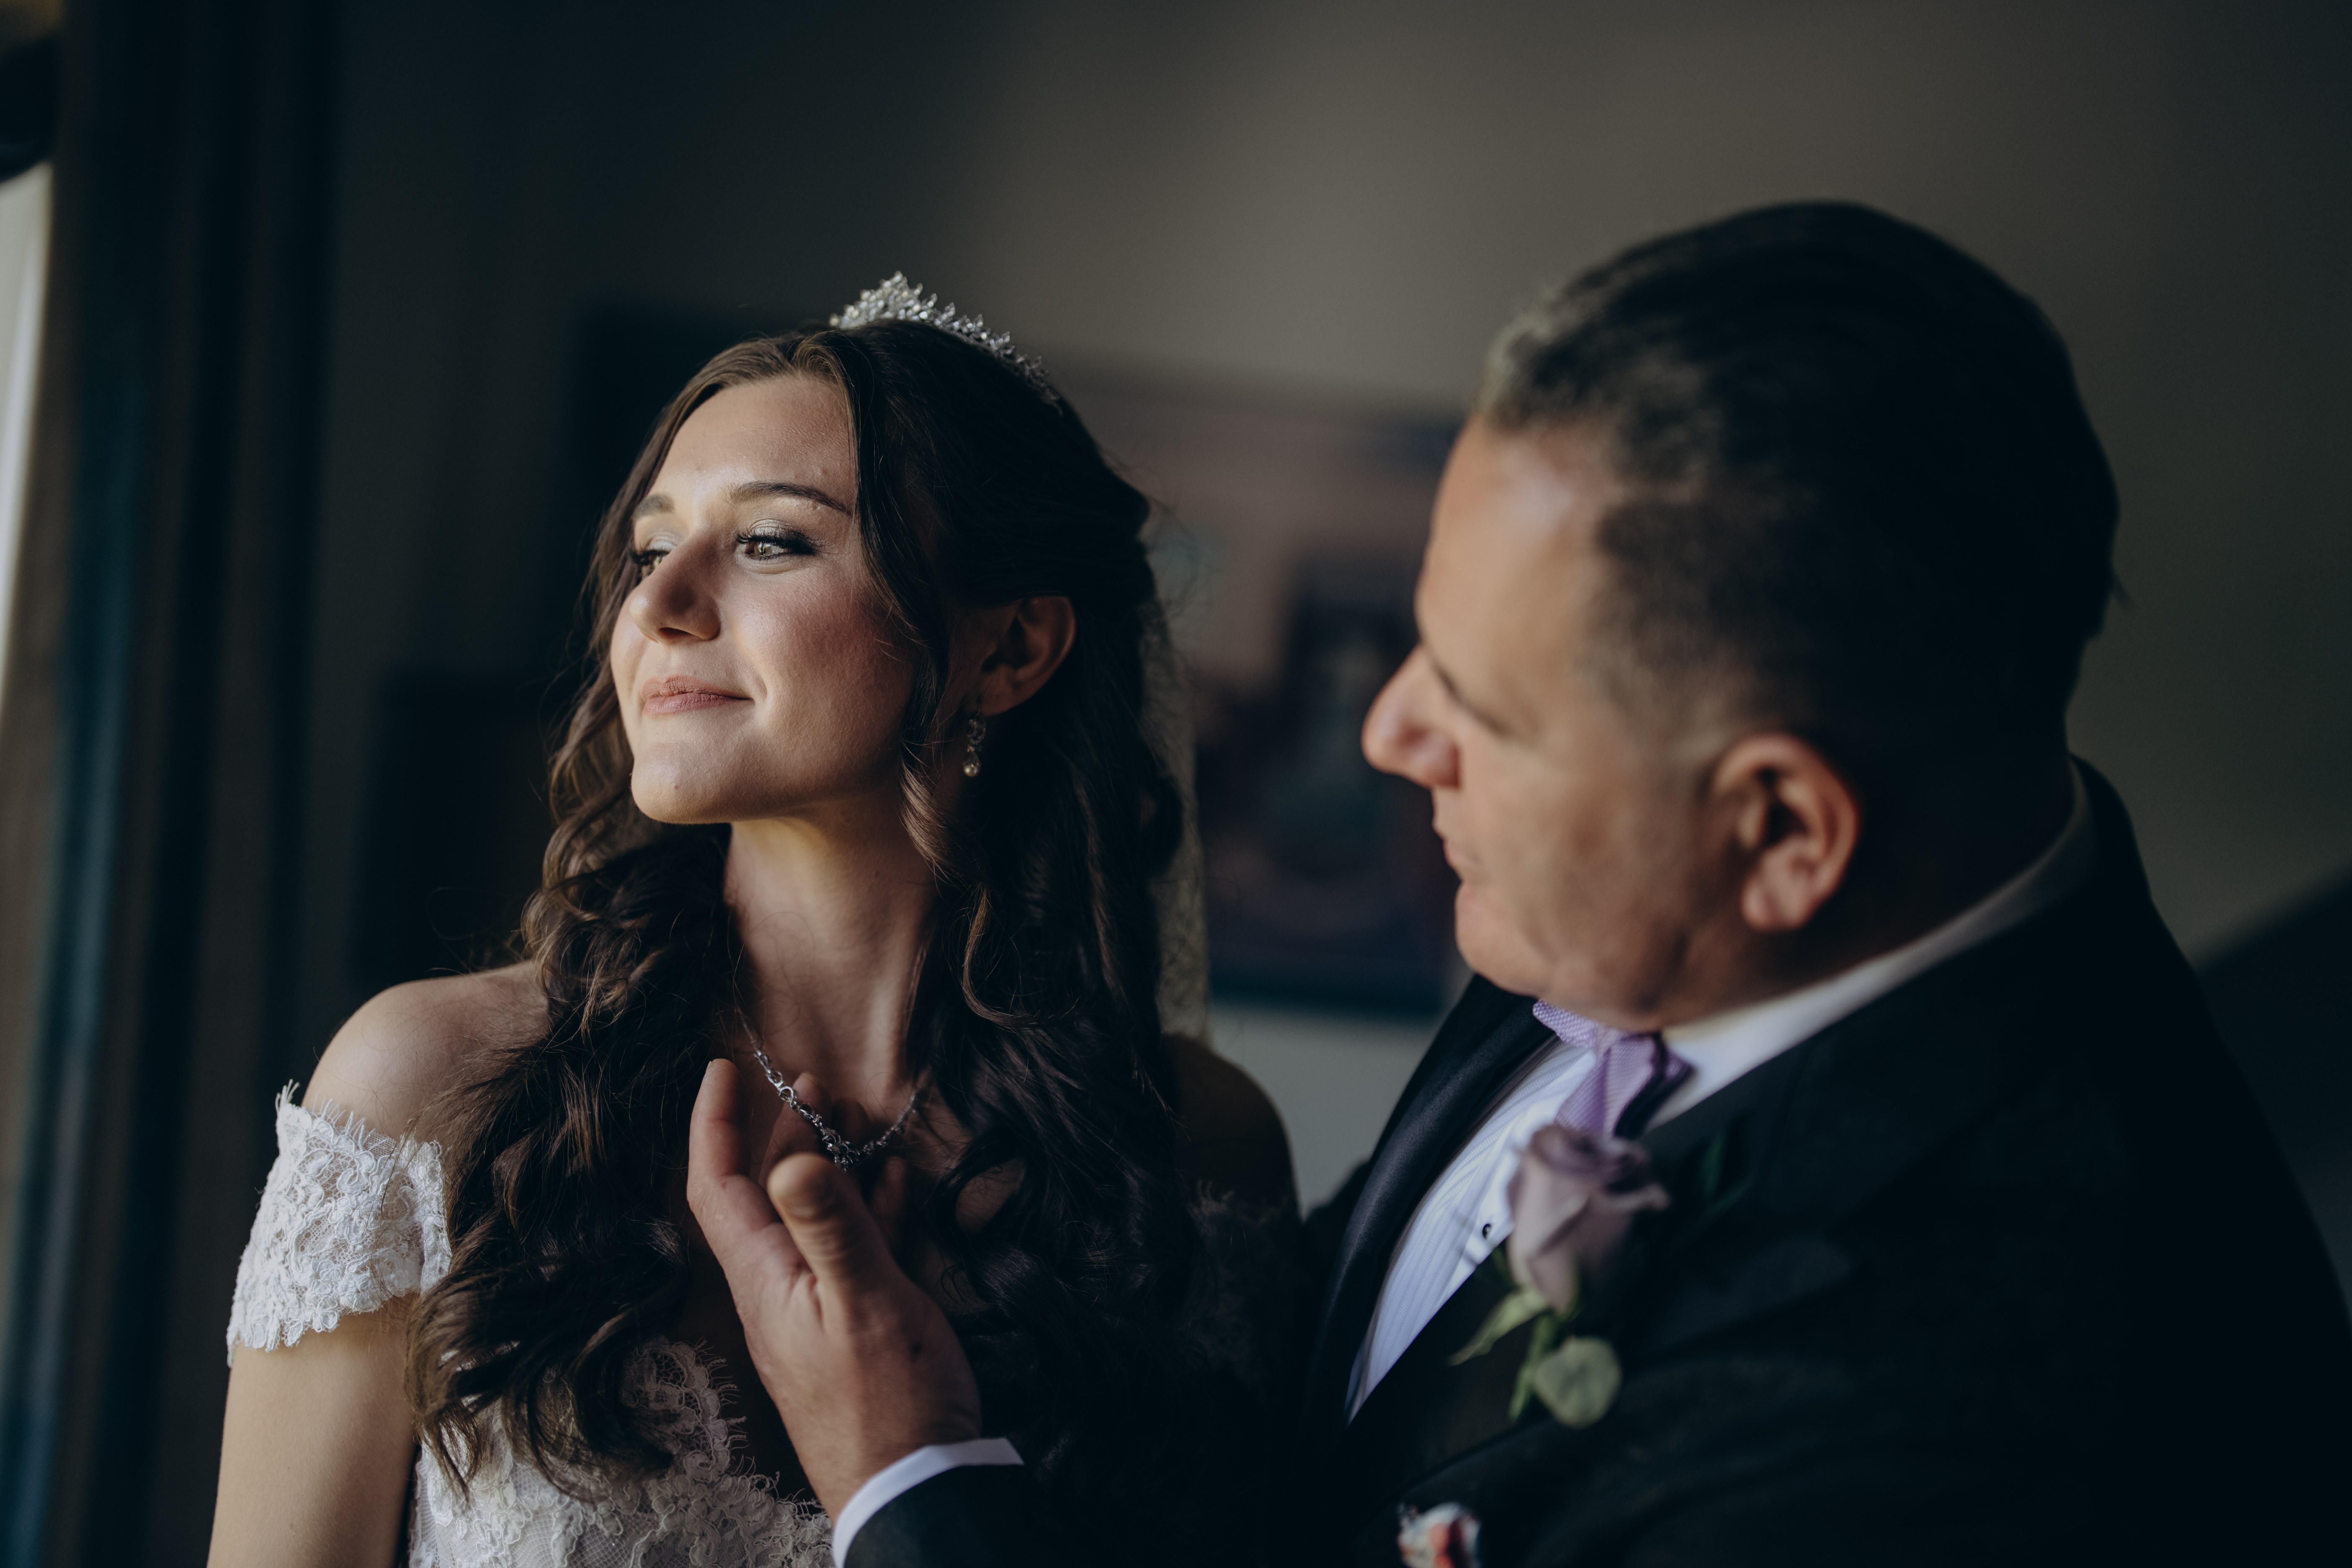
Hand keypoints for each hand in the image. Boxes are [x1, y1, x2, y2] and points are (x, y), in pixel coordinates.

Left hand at [685, 1059, 982, 1516]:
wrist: (915, 1485)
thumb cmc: (888, 1404)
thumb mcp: (863, 1305)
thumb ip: (830, 1228)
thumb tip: (791, 1162)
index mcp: (766, 1281)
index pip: (717, 1188)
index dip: (713, 1125)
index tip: (723, 1070)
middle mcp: (781, 1290)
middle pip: (765, 1196)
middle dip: (783, 1132)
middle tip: (815, 1084)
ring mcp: (819, 1308)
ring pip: (812, 1218)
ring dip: (828, 1165)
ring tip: (853, 1116)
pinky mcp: (858, 1325)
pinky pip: (853, 1251)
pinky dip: (869, 1208)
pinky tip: (892, 1181)